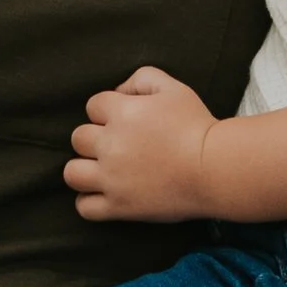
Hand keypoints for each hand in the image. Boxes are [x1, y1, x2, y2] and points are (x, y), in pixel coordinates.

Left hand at [65, 66, 217, 222]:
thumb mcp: (173, 88)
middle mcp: (110, 144)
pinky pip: (84, 206)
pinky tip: (103, 194)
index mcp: (121, 112)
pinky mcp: (118, 206)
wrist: (214, 169)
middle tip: (117, 147)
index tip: (126, 122)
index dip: (107, 112)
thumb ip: (141, 80)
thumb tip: (119, 90)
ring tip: (101, 171)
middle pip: (79, 138)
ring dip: (83, 170)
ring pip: (72, 173)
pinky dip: (88, 201)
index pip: (93, 106)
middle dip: (94, 140)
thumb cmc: (197, 126)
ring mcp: (111, 178)